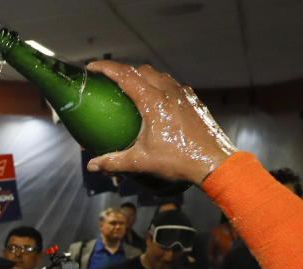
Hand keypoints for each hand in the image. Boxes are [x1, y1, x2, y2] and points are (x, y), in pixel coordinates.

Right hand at [85, 61, 235, 184]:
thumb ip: (113, 161)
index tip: (92, 67)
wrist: (213, 162)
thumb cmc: (178, 160)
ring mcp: (184, 95)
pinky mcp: (193, 101)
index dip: (106, 68)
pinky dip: (160, 86)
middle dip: (124, 71)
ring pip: (159, 75)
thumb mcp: (140, 161)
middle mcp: (169, 92)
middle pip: (142, 70)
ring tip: (133, 89)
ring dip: (143, 77)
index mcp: (153, 101)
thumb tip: (92, 165)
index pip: (125, 75)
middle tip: (110, 81)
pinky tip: (157, 101)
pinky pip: (173, 86)